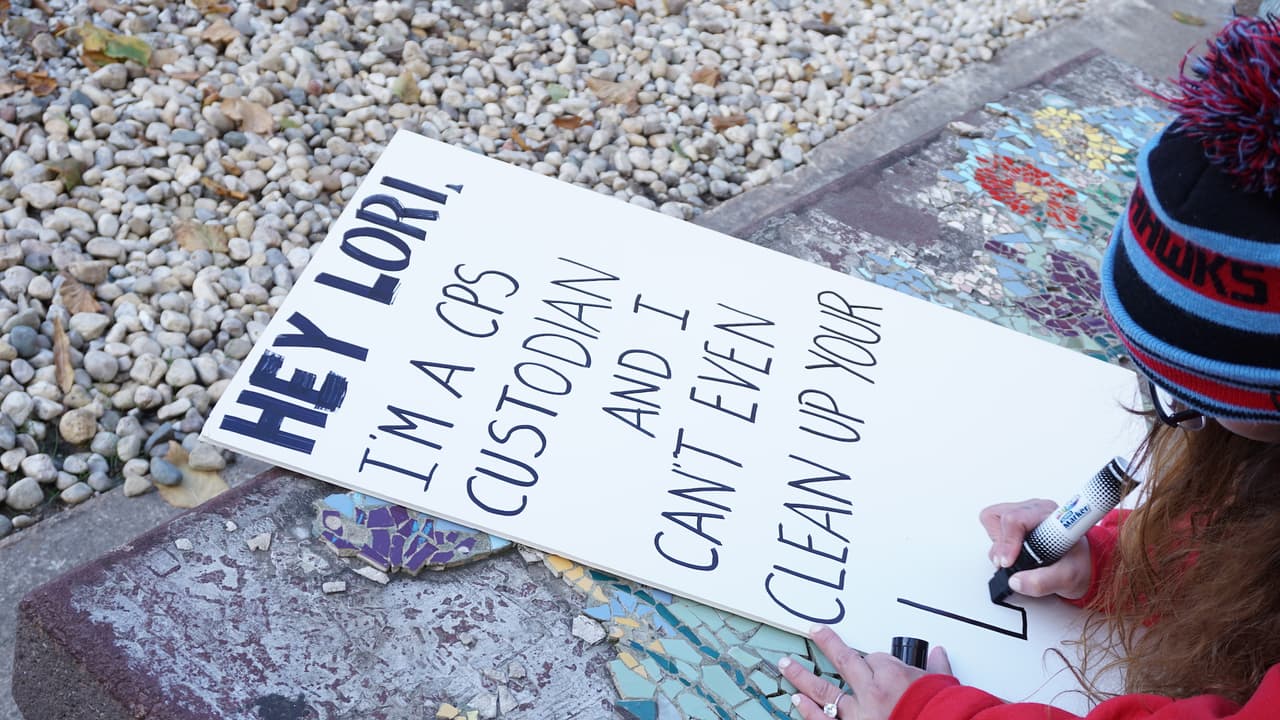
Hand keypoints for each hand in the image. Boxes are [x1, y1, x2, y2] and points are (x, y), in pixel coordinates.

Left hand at [778, 625, 951, 719]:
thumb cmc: (942, 711)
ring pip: (824, 690)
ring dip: (802, 676)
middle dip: (827, 644)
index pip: (875, 658)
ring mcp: (859, 713)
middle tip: (813, 633)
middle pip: (843, 661)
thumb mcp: (942, 686)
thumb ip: (936, 669)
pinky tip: (797, 701)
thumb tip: (939, 653)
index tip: (873, 662)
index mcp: (893, 675)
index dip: (873, 660)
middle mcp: (872, 691)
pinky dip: (809, 711)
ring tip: (786, 665)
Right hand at [980, 499, 1091, 599]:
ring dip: (998, 544)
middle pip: (999, 518)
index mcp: (1048, 515)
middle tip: (1009, 563)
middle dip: (1001, 545)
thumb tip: (1016, 581)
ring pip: (992, 520)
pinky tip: (1013, 553)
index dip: (1008, 542)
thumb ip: (1042, 581)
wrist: (1082, 564)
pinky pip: (992, 526)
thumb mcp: (1067, 577)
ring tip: (1014, 558)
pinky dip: (997, 544)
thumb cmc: (1077, 563)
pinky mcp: (1013, 521)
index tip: (1008, 562)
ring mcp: (1022, 513)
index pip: (1016, 519)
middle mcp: (1033, 509)